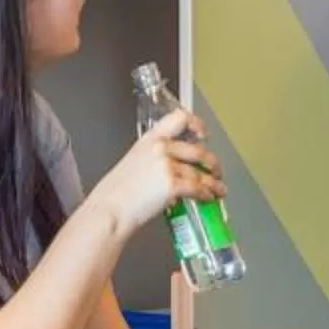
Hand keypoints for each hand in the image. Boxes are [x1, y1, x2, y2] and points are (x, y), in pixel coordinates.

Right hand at [91, 109, 222, 240]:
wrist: (110, 210)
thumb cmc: (116, 194)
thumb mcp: (133, 163)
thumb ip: (154, 159)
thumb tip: (174, 168)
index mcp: (149, 139)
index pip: (179, 118)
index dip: (196, 124)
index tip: (203, 133)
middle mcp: (160, 148)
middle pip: (198, 150)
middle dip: (212, 163)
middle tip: (216, 171)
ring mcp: (167, 165)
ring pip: (200, 172)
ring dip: (214, 182)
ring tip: (218, 190)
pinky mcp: (173, 184)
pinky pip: (198, 188)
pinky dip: (207, 194)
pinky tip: (208, 198)